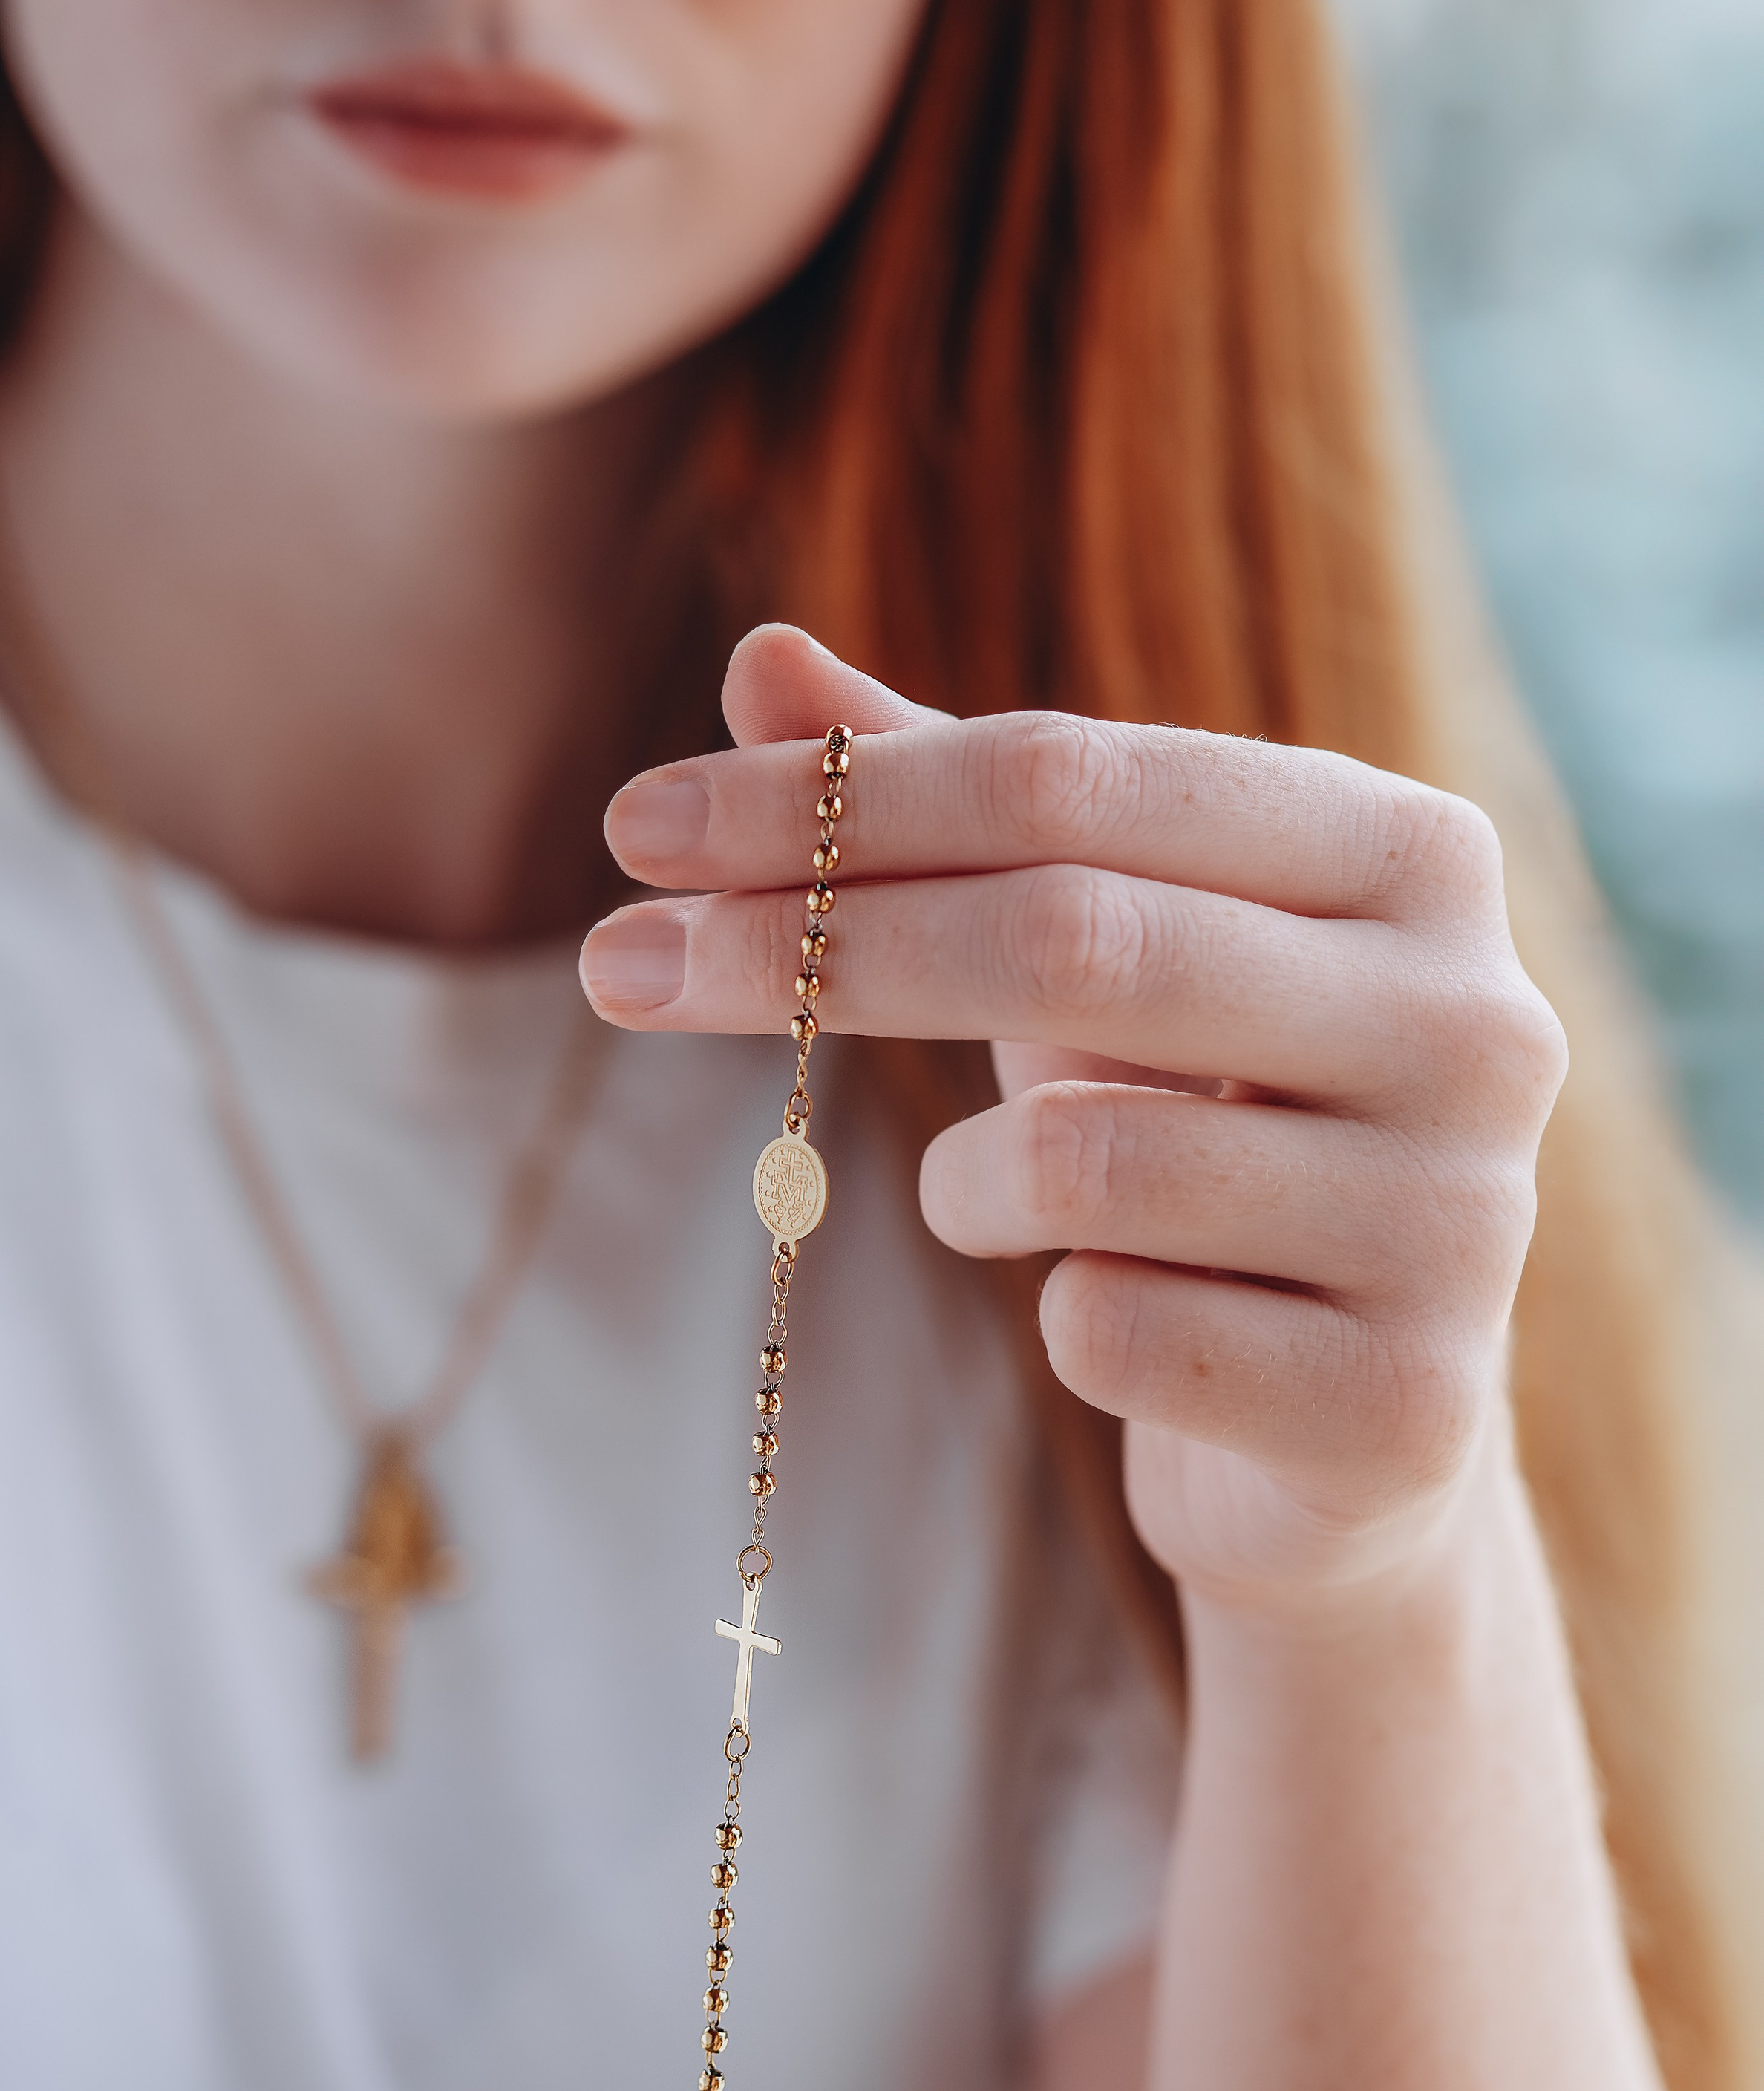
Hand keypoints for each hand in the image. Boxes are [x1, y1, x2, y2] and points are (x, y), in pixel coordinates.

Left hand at [581, 627, 1567, 1616]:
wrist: (1349, 1434)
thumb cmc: (1201, 1135)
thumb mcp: (1089, 952)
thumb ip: (951, 804)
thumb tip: (759, 656)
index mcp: (1408, 856)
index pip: (1070, 775)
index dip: (834, 797)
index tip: (633, 828)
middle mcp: (1478, 1017)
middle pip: (1070, 935)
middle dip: (809, 945)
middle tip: (612, 965)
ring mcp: (1465, 1223)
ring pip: (1083, 1157)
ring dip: (966, 1184)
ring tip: (992, 1201)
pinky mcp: (1408, 1410)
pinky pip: (1116, 1333)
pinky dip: (1057, 1317)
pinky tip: (1111, 1318)